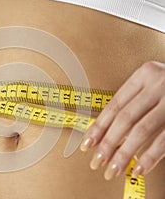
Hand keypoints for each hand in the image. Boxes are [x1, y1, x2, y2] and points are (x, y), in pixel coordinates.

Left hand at [80, 61, 164, 179]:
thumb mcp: (151, 86)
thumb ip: (131, 104)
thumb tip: (104, 133)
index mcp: (144, 75)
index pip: (114, 105)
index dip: (99, 127)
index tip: (87, 144)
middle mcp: (158, 84)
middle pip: (125, 118)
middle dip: (108, 143)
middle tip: (96, 162)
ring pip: (142, 130)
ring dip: (125, 154)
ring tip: (113, 170)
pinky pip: (164, 140)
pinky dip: (150, 157)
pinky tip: (138, 170)